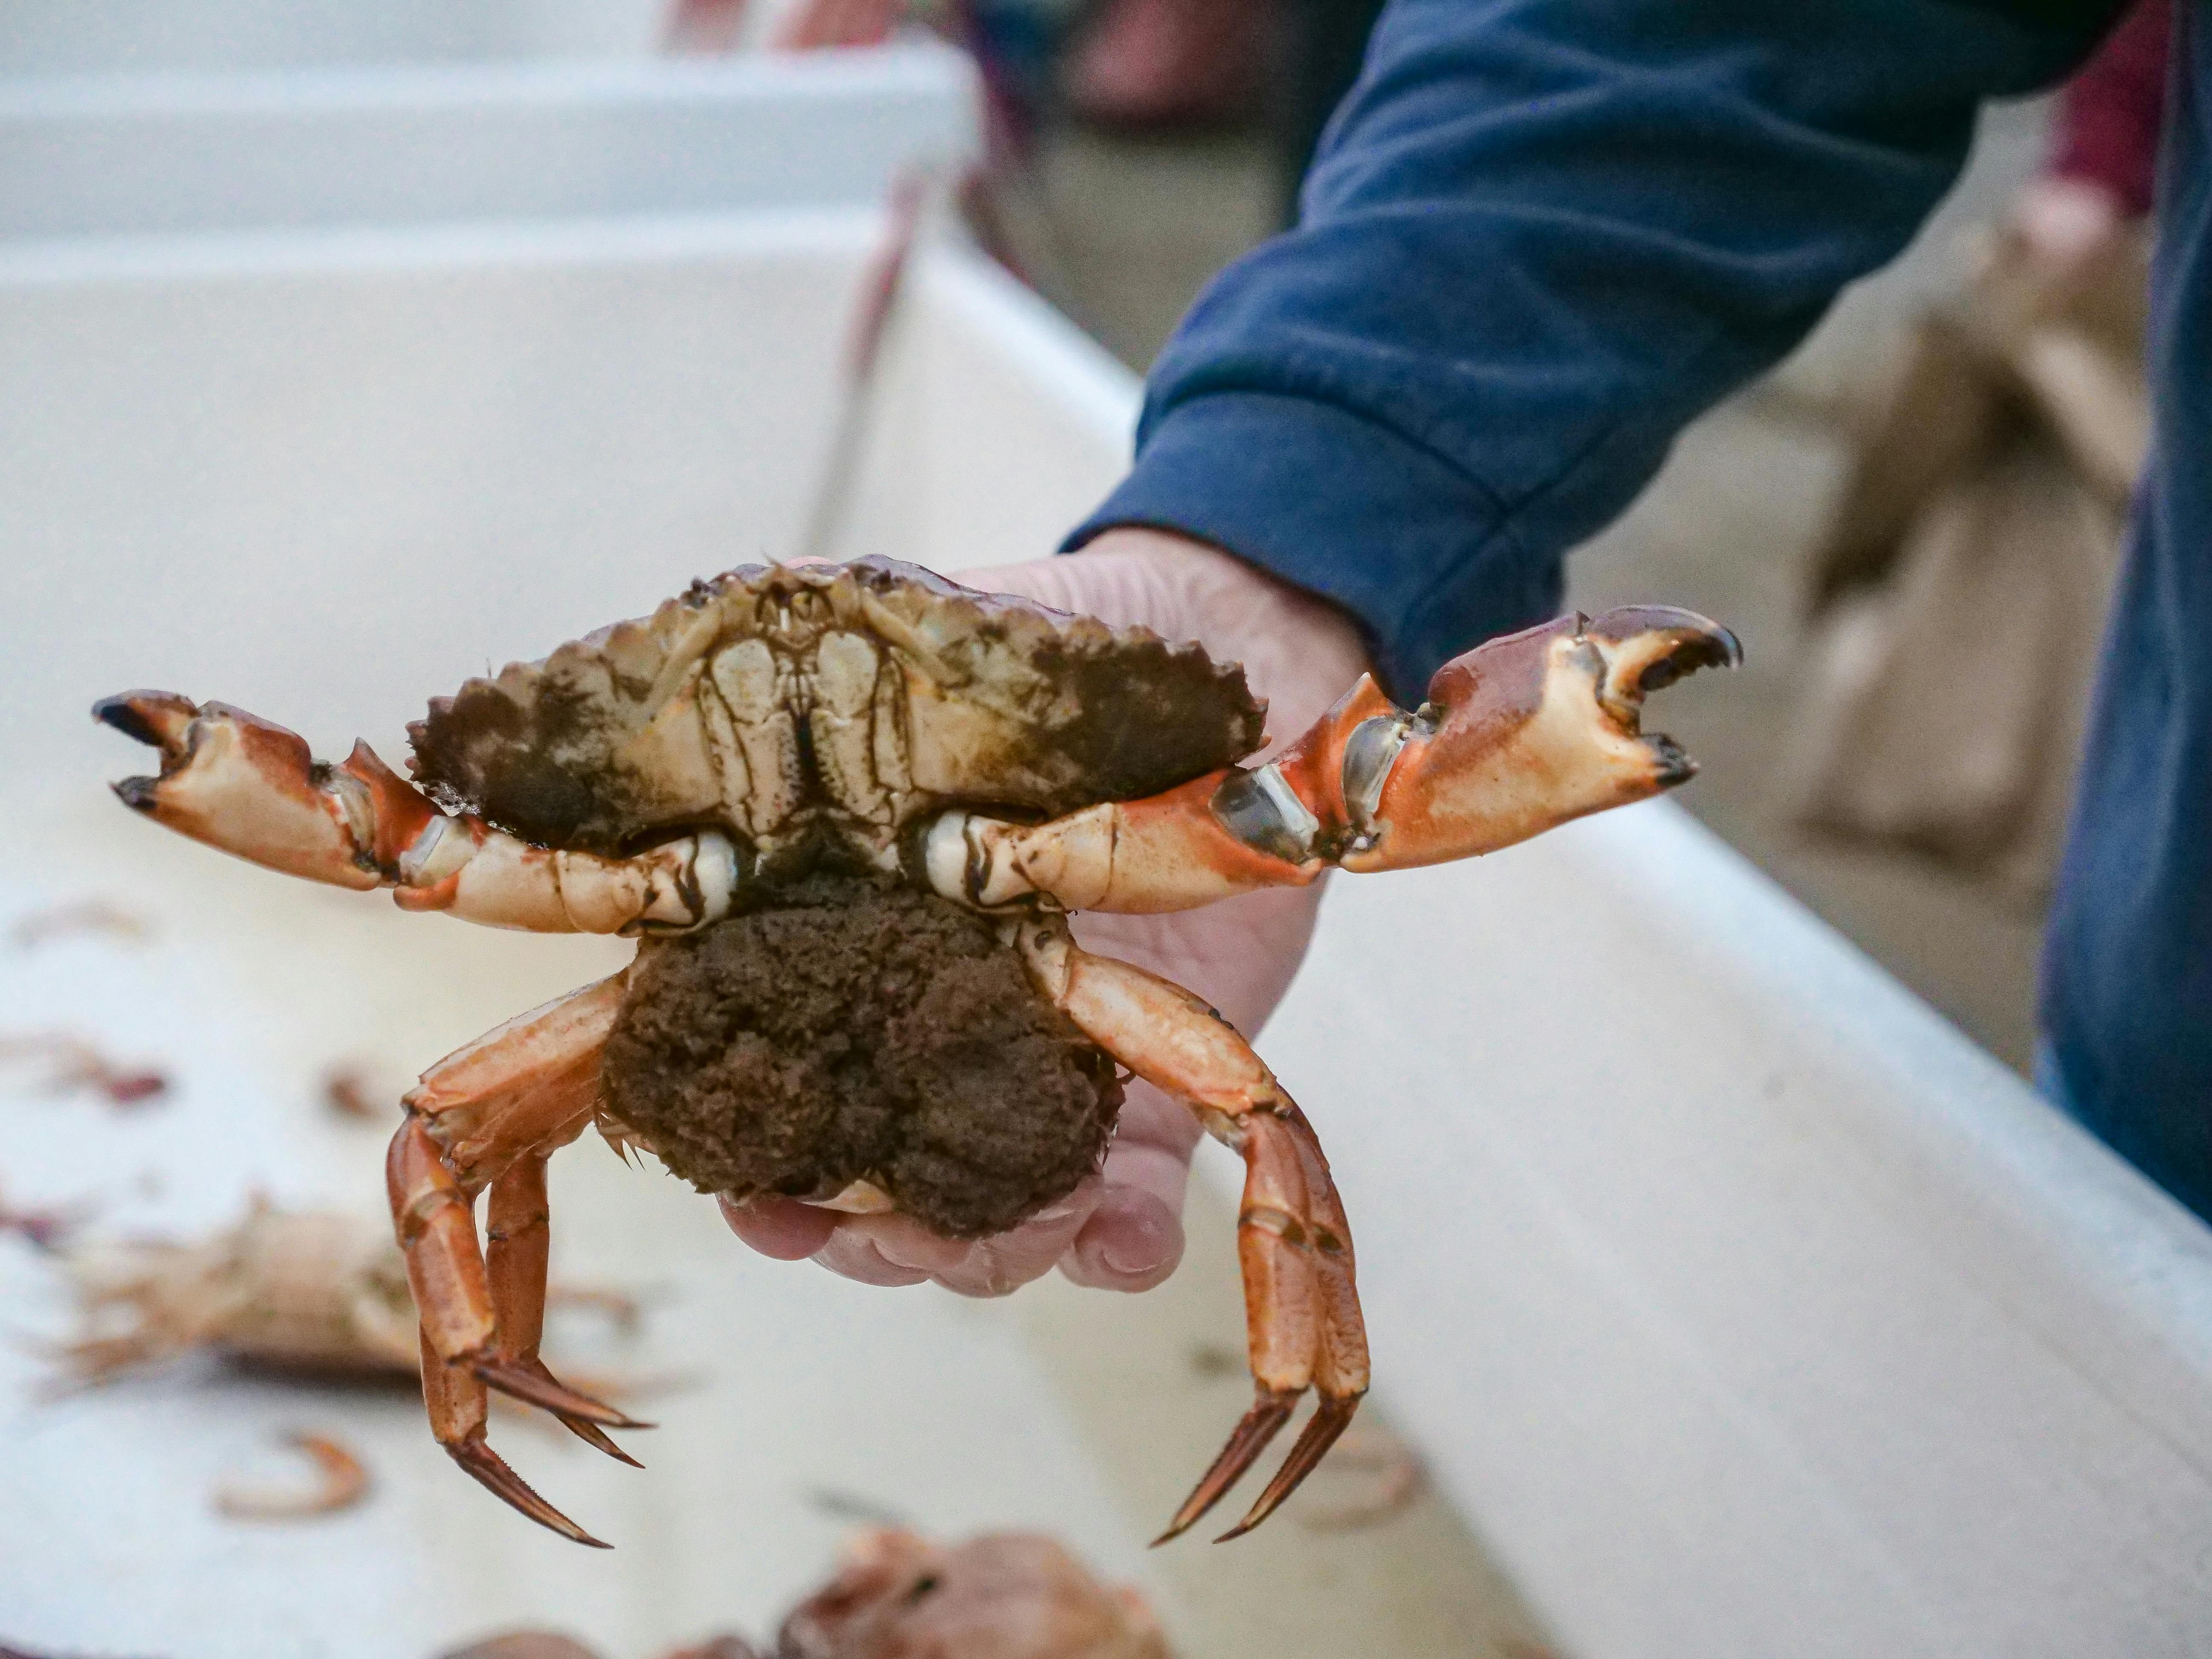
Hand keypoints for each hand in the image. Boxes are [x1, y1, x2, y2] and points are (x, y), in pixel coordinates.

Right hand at [720, 528, 1370, 1295]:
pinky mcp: (1146, 1079)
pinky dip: (1117, 1243)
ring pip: (982, 1205)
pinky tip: (1121, 1245)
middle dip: (859, 1229)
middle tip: (873, 1232)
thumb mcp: (956, 632)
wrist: (1245, 662)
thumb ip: (851, 654)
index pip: (763, 1054)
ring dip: (980, 1249)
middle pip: (865, 1167)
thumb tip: (758, 627)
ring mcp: (1037, 1054)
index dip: (742, 1139)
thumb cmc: (1081, 638)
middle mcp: (926, 1006)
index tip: (747, 1188)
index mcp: (850, 921)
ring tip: (999, 1240)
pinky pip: (1123, 1193)